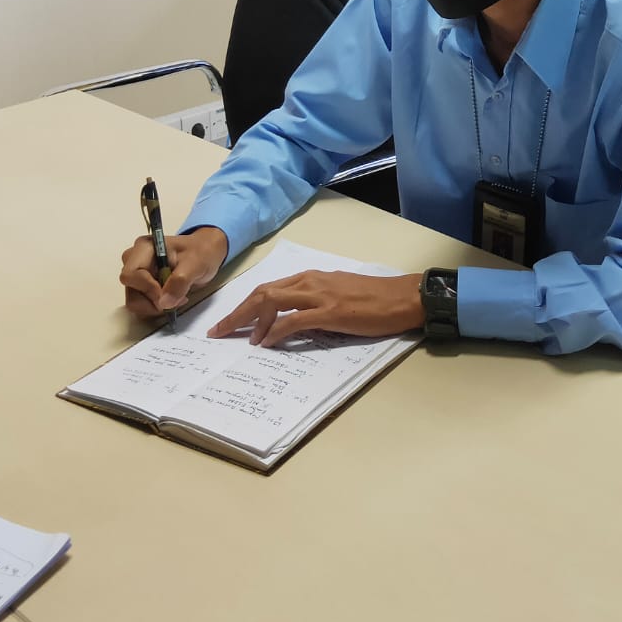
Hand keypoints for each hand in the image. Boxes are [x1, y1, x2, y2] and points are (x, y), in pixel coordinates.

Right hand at [119, 227, 228, 320]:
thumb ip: (180, 281)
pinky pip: (142, 304)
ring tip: (177, 297)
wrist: (206, 254)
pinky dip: (156, 307)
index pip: (130, 275)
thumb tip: (164, 303)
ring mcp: (138, 275)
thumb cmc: (201, 252)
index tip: (168, 295)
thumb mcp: (196, 263)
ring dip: (155, 306)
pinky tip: (172, 298)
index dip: (147, 289)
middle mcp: (135, 260)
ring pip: (134, 301)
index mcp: (144, 248)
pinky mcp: (142, 287)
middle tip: (176, 298)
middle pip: (131, 290)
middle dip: (152, 301)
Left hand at [207, 270, 424, 346]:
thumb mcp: (338, 293)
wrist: (402, 297)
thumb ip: (314, 301)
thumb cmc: (375, 298)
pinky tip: (266, 343)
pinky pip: (294, 320)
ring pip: (272, 302)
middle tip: (218, 331)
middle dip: (237, 312)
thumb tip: (292, 319)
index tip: (229, 321)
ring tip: (238, 339)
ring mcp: (320, 296)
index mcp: (311, 277)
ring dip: (250, 321)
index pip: (268, 288)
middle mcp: (310, 282)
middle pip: (262, 293)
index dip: (245, 304)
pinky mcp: (330, 312)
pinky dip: (276, 331)